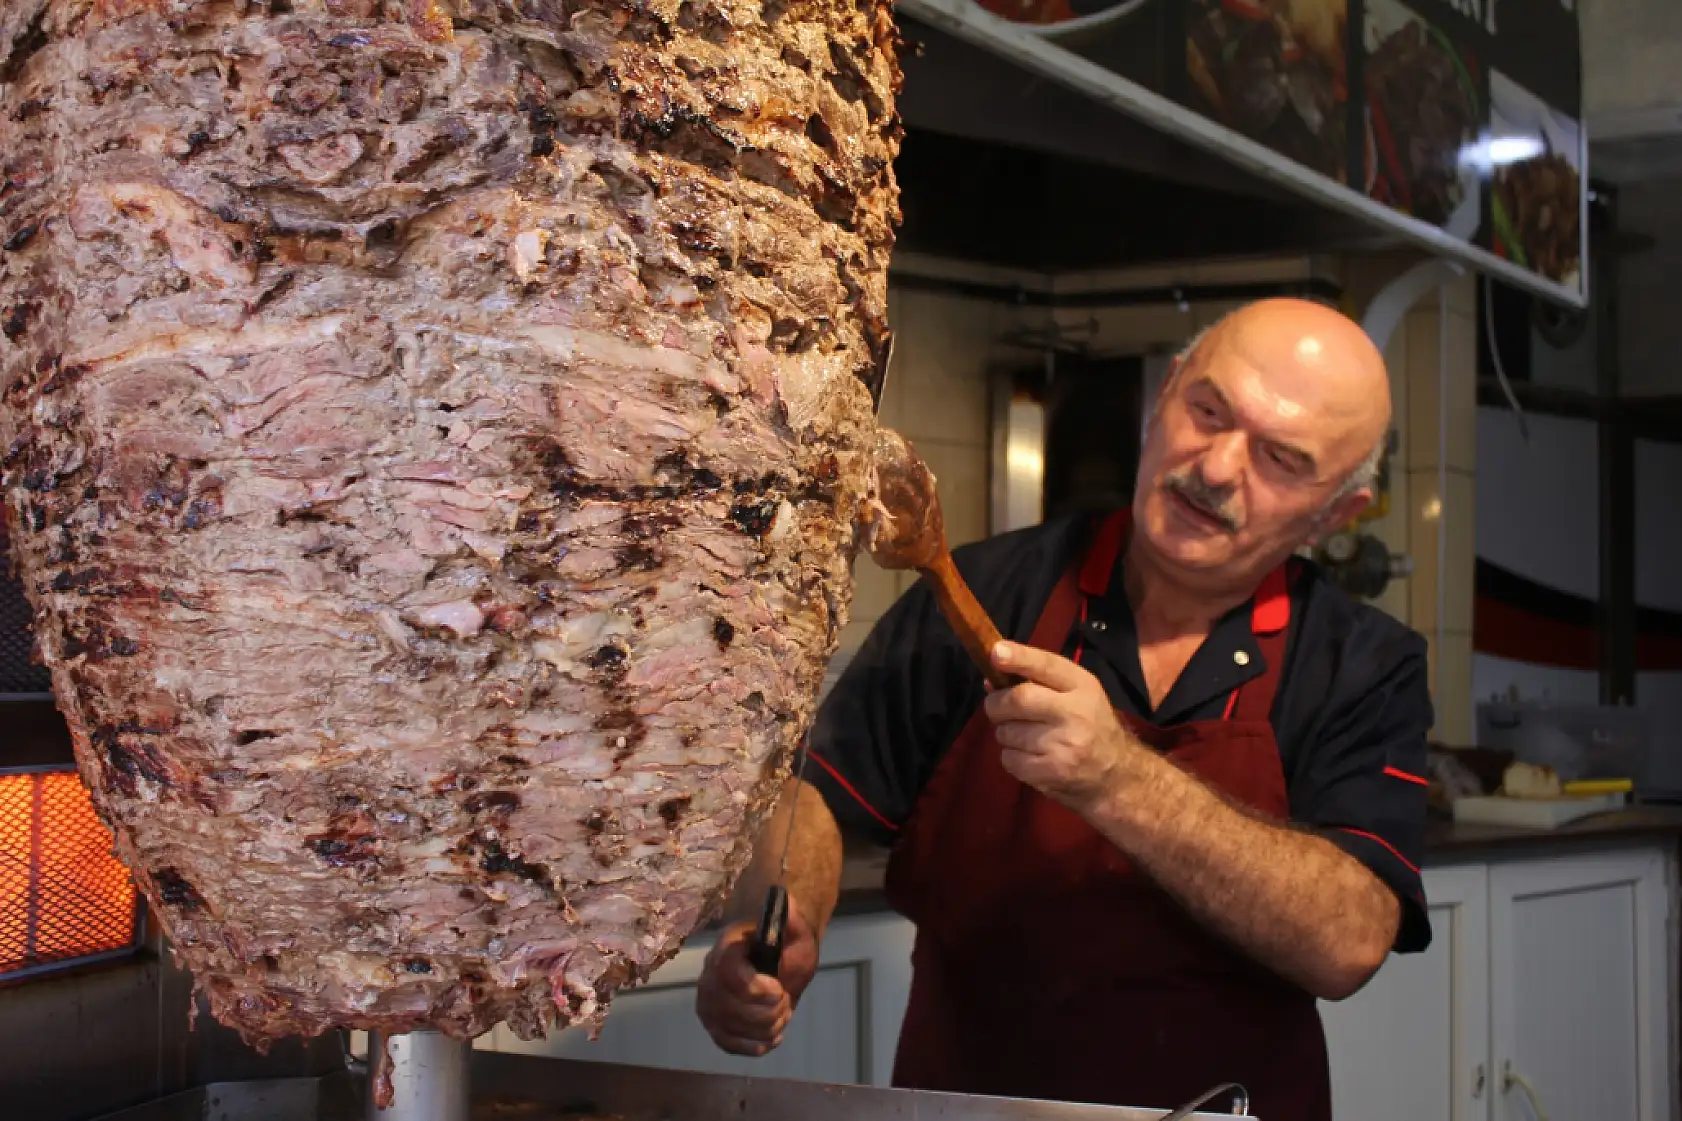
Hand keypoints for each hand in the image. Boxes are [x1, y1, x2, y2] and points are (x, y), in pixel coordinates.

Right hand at [694, 897, 818, 1056]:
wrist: (782, 963)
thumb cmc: (788, 945)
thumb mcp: (797, 932)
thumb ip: (792, 919)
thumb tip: (787, 900)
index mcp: (727, 947)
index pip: (726, 971)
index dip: (754, 988)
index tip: (779, 988)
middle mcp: (709, 974)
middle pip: (729, 1007)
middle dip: (768, 1012)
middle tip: (785, 1000)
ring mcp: (708, 1002)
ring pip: (732, 1028)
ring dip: (766, 1028)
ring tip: (781, 1014)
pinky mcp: (714, 1024)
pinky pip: (728, 1044)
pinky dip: (754, 1045)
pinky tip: (771, 1036)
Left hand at [983, 640, 1135, 813]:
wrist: (1116, 774)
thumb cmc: (1090, 725)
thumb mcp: (1076, 693)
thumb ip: (1038, 681)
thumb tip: (990, 680)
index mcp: (1083, 686)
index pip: (1047, 665)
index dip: (1019, 657)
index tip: (995, 653)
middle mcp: (1076, 713)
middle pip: (1018, 700)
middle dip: (996, 704)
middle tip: (997, 708)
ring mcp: (1064, 745)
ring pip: (1007, 732)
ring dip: (1005, 733)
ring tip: (1024, 736)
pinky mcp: (1052, 772)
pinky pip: (1009, 759)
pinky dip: (1011, 757)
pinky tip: (1030, 757)